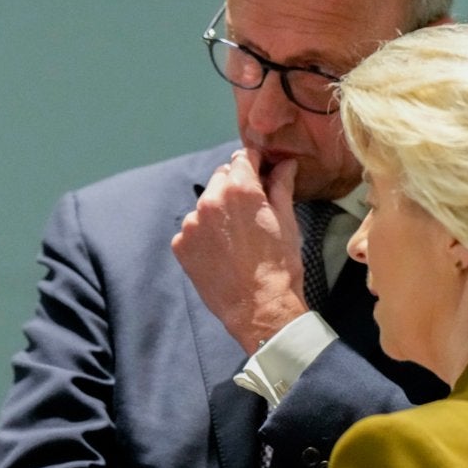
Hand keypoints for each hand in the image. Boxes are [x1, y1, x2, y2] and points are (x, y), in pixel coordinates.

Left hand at [171, 148, 307, 353]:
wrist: (259, 309)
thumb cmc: (280, 265)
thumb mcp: (286, 221)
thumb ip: (281, 186)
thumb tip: (285, 164)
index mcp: (240, 188)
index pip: (242, 158)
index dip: (254, 166)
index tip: (259, 178)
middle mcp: (210, 200)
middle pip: (221, 178)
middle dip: (234, 189)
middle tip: (249, 214)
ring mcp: (191, 223)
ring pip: (205, 205)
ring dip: (217, 213)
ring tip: (234, 239)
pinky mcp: (180, 245)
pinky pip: (192, 230)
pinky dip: (203, 236)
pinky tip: (220, 253)